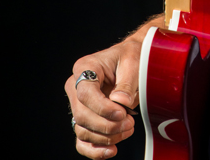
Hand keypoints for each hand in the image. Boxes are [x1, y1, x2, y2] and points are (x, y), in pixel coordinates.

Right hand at [65, 40, 140, 157]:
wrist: (133, 60)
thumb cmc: (131, 57)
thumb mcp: (133, 61)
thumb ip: (127, 82)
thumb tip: (120, 102)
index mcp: (85, 67)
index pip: (85, 94)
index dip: (102, 108)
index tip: (122, 113)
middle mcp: (76, 87)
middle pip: (82, 115)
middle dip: (107, 125)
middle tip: (130, 123)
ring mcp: (78, 105)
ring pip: (83, 130)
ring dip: (106, 137)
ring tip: (128, 128)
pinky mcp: (85, 120)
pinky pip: (82, 141)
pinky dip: (95, 150)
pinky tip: (111, 151)